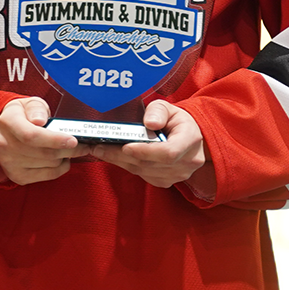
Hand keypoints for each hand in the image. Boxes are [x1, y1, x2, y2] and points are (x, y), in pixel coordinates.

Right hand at [0, 97, 82, 184]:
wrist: (3, 130)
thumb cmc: (21, 115)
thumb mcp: (29, 103)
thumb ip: (37, 108)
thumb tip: (40, 120)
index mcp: (8, 123)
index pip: (31, 135)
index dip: (54, 140)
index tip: (73, 140)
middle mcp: (5, 145)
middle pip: (43, 153)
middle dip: (68, 150)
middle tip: (83, 146)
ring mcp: (9, 163)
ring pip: (48, 165)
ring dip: (65, 158)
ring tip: (70, 149)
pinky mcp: (17, 176)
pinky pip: (47, 176)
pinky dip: (60, 169)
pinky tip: (61, 159)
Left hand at [85, 100, 206, 188]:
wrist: (190, 138)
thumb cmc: (177, 122)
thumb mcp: (169, 108)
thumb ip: (158, 111)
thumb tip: (150, 122)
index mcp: (190, 140)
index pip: (168, 152)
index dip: (145, 151)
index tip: (126, 146)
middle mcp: (187, 161)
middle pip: (150, 164)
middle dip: (121, 155)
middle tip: (99, 147)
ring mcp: (178, 175)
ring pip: (143, 171)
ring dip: (120, 161)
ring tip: (101, 150)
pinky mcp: (166, 181)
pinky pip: (143, 176)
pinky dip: (127, 166)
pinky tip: (115, 156)